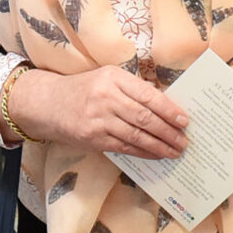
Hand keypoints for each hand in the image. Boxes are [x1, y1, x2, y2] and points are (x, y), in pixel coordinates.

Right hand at [10, 63, 188, 160]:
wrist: (47, 103)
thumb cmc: (85, 90)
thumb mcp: (107, 79)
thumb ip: (133, 89)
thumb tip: (167, 106)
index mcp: (114, 78)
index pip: (148, 95)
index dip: (169, 110)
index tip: (184, 120)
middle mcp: (106, 97)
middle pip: (145, 117)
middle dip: (169, 132)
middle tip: (184, 141)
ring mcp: (98, 119)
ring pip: (136, 135)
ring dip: (159, 146)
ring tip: (175, 151)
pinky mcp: (93, 138)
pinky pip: (124, 147)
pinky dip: (143, 152)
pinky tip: (156, 155)